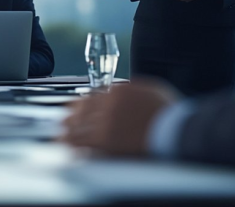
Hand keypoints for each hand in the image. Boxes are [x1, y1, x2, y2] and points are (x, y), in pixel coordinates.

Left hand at [61, 80, 178, 155]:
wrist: (173, 129)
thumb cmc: (167, 111)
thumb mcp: (151, 89)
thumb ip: (133, 87)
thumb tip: (124, 88)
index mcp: (118, 90)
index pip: (92, 95)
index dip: (81, 103)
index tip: (75, 108)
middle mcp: (108, 104)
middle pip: (82, 109)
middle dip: (71, 116)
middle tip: (63, 121)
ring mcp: (106, 122)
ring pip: (79, 125)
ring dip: (69, 130)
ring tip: (61, 135)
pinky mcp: (106, 140)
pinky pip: (83, 141)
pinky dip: (73, 143)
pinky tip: (68, 146)